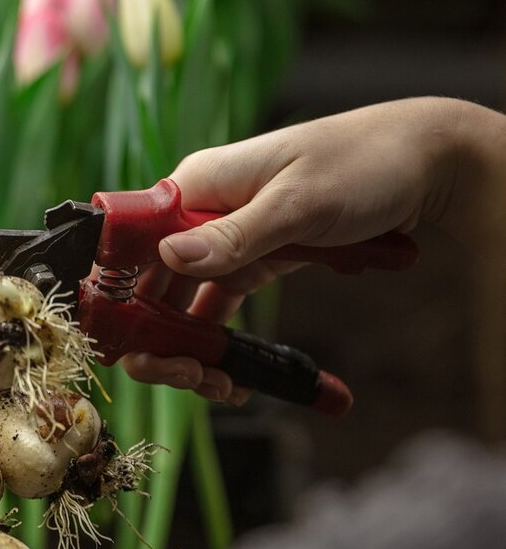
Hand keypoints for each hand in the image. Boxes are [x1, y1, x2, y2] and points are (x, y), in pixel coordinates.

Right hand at [121, 97, 498, 402]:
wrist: (429, 162)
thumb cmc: (364, 162)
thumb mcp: (299, 203)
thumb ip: (234, 235)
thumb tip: (171, 257)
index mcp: (196, 185)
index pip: (132, 243)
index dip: (119, 294)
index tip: (126, 345)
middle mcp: (201, 212)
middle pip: (151, 283)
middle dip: (161, 339)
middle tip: (190, 378)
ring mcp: (227, 238)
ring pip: (184, 303)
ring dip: (193, 349)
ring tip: (222, 386)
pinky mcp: (256, 257)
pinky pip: (220, 305)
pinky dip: (223, 341)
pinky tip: (235, 375)